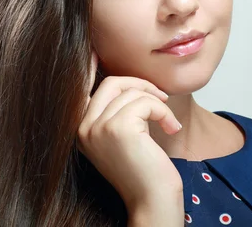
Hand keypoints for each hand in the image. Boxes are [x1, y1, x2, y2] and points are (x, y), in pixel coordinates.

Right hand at [77, 50, 183, 211]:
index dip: (89, 68)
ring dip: (157, 104)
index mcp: (81, 129)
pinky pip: (146, 102)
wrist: (152, 199)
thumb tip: (126, 83)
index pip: (83, 89)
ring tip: (168, 123)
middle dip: (141, 85)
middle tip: (161, 100)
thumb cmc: (144, 169)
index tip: (94, 52)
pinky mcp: (118, 128)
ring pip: (133, 92)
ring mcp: (97, 128)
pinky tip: (171, 128)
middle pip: (112, 84)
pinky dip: (163, 112)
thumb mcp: (122, 137)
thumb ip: (115, 112)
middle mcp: (83, 128)